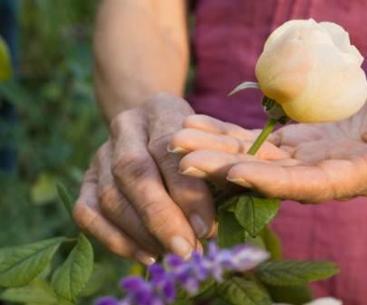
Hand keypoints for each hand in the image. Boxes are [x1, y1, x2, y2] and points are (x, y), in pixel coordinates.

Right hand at [73, 93, 214, 263]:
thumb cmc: (195, 142)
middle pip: (133, 172)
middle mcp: (125, 127)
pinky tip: (146, 255)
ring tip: (173, 255)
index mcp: (161, 111)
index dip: (186, 191)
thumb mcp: (214, 143)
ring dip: (142, 234)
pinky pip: (87, 213)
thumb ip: (217, 172)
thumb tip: (211, 226)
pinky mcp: (86, 180)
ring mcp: (100, 154)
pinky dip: (115, 240)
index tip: (205, 228)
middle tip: (187, 250)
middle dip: (161, 218)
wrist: (154, 127)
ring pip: (110, 196)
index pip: (169, 149)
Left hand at [169, 70, 366, 201]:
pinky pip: (250, 140)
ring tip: (175, 140)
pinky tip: (195, 124)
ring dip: (212, 151)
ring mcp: (299, 159)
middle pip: (265, 176)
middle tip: (182, 160)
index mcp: (350, 177)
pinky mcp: (289, 143)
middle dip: (224, 169)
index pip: (306, 185)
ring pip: (250, 158)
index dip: (270, 180)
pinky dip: (223, 133)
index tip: (234, 173)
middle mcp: (317, 175)